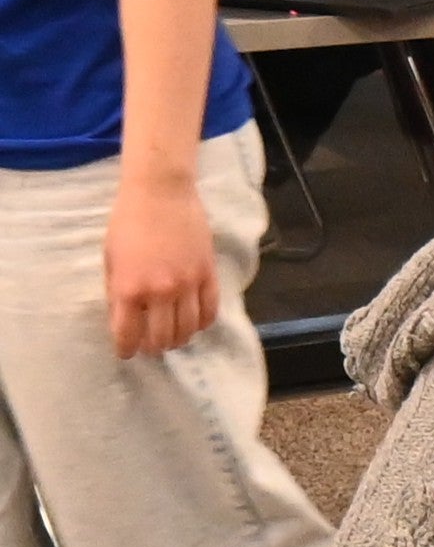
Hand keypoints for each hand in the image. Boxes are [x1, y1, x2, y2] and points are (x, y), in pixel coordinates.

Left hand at [104, 164, 216, 359]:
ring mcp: (188, 285)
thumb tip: (124, 317)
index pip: (129, 333)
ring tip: (173, 338)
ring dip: (179, 339)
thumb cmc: (128, 221)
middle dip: (154, 347)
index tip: (127, 353)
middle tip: (151, 347)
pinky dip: (202, 323)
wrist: (161, 193)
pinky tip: (195, 323)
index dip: (127, 349)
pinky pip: (210, 311)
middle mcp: (160, 292)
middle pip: (162, 337)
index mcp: (129, 288)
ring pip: (188, 329)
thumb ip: (117, 291)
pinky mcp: (208, 275)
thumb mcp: (110, 258)